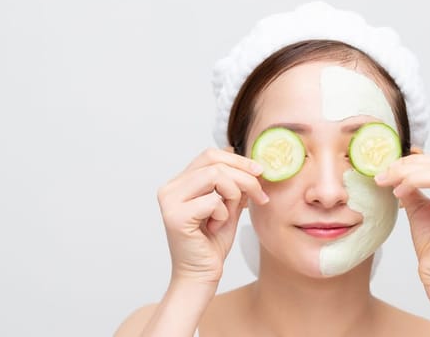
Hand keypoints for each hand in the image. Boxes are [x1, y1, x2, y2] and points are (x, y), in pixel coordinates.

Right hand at [155, 147, 269, 284]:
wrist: (201, 274)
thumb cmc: (213, 243)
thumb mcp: (229, 207)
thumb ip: (234, 185)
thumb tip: (251, 164)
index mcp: (180, 183)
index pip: (210, 154)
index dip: (239, 160)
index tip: (260, 172)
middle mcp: (170, 188)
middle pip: (214, 161)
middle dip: (244, 176)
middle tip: (260, 194)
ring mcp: (170, 201)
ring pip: (215, 176)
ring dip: (234, 194)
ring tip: (232, 213)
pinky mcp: (175, 216)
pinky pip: (213, 201)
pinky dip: (223, 213)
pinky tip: (215, 227)